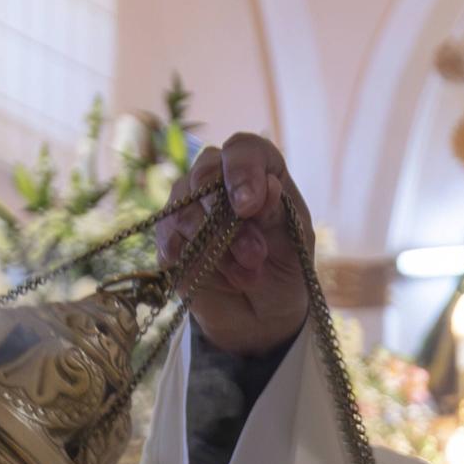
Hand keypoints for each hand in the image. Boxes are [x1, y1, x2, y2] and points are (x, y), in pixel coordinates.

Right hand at [154, 132, 311, 356]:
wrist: (262, 314)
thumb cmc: (283, 268)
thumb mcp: (294, 242)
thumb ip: (279, 213)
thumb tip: (268, 186)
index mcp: (257, 171)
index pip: (243, 149)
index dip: (242, 170)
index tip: (249, 205)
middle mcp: (218, 181)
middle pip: (205, 173)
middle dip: (229, 220)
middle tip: (255, 256)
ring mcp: (189, 206)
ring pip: (185, 209)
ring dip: (217, 247)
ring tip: (247, 275)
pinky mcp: (169, 238)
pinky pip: (169, 239)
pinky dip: (194, 260)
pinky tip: (216, 276)